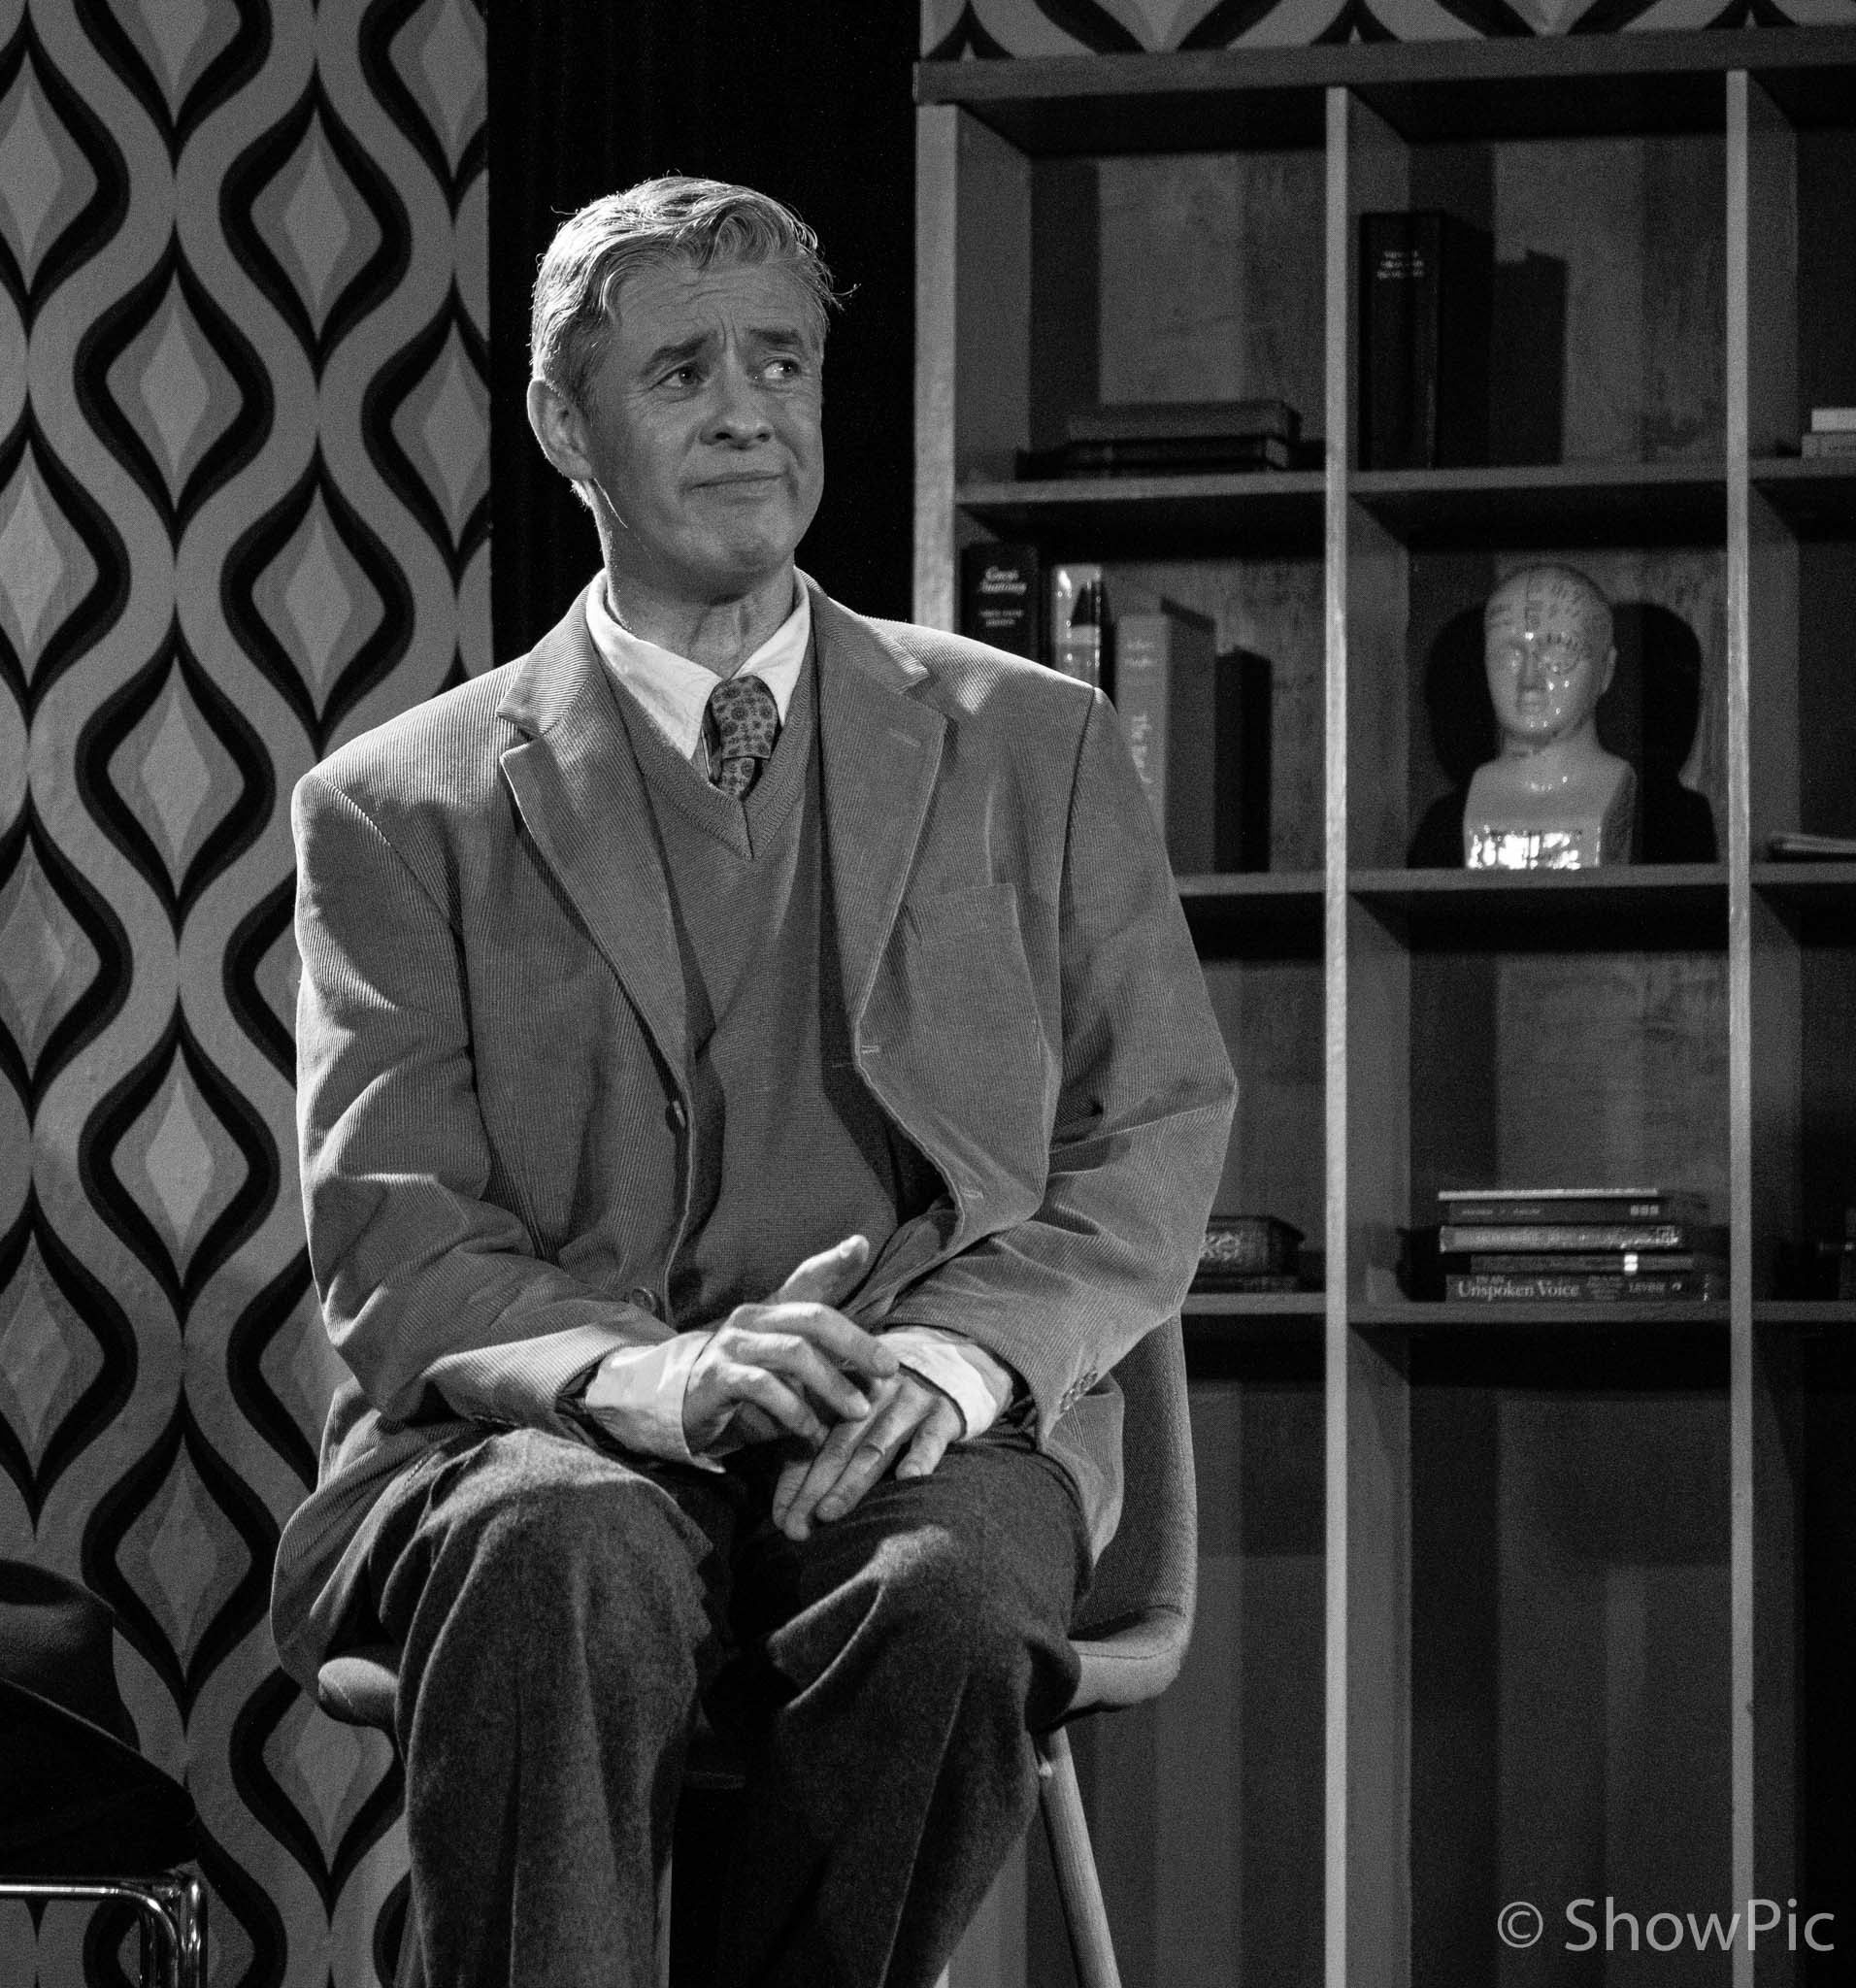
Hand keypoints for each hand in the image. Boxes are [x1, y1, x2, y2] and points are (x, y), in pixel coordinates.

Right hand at [683, 1236, 895, 1452]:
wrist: (681, 1409)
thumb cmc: (745, 1388)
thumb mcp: (786, 1371)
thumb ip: (825, 1362)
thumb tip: (877, 1370)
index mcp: (772, 1310)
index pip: (806, 1278)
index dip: (834, 1262)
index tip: (861, 1245)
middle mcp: (752, 1318)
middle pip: (813, 1317)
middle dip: (856, 1343)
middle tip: (889, 1369)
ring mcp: (732, 1344)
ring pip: (794, 1352)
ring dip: (833, 1384)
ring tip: (858, 1411)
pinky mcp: (717, 1375)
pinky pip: (763, 1387)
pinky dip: (794, 1410)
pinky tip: (811, 1430)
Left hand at [771, 1370, 963, 1540]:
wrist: (954, 1360)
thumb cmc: (897, 1404)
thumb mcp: (861, 1415)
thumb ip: (828, 1450)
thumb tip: (785, 1511)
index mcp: (843, 1396)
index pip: (812, 1442)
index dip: (794, 1481)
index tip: (779, 1520)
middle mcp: (870, 1398)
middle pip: (837, 1447)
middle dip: (813, 1488)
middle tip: (794, 1526)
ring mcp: (907, 1403)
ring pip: (875, 1446)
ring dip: (851, 1481)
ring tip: (829, 1512)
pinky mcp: (943, 1413)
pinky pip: (930, 1437)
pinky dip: (919, 1456)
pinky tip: (907, 1477)